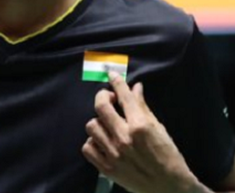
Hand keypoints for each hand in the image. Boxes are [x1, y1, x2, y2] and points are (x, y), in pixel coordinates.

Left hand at [81, 72, 209, 192]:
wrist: (170, 187)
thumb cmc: (169, 156)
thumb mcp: (160, 129)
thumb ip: (143, 108)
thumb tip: (135, 87)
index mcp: (140, 126)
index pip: (124, 96)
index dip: (116, 82)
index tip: (111, 75)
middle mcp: (124, 138)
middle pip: (101, 107)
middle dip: (103, 97)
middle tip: (109, 98)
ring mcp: (113, 153)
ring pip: (91, 126)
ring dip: (99, 122)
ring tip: (108, 125)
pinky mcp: (106, 168)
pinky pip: (87, 147)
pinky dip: (93, 143)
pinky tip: (102, 142)